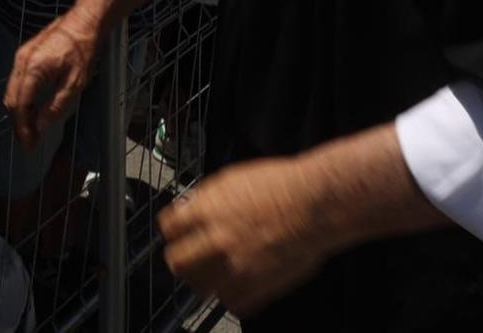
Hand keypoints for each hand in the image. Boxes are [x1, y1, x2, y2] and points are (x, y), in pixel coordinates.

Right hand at [4, 11, 99, 149]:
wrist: (83, 21)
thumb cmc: (83, 49)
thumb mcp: (75, 83)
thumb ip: (55, 107)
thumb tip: (40, 127)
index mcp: (33, 69)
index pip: (20, 106)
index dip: (23, 128)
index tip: (29, 145)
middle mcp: (21, 62)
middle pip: (11, 100)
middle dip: (18, 124)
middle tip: (29, 142)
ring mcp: (21, 56)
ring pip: (11, 91)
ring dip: (19, 112)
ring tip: (31, 130)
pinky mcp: (25, 54)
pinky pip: (16, 81)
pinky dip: (21, 98)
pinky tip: (32, 109)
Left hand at [159, 156, 331, 316]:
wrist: (313, 203)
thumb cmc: (282, 186)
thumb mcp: (233, 178)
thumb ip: (208, 198)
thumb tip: (193, 208)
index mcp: (207, 210)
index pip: (168, 228)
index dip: (171, 232)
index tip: (175, 235)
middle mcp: (216, 239)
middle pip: (177, 262)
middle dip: (179, 260)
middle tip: (186, 260)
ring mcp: (235, 265)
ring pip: (200, 288)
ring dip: (203, 282)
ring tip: (209, 278)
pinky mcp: (257, 285)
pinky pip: (231, 303)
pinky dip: (232, 298)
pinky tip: (236, 288)